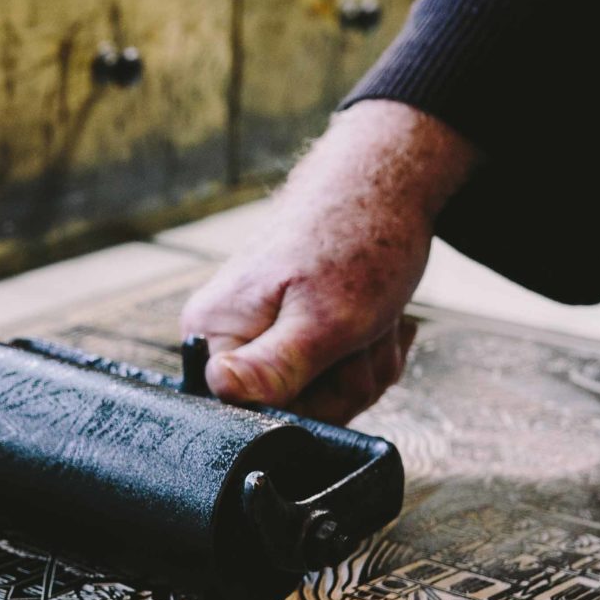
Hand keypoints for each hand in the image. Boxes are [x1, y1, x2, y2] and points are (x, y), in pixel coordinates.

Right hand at [180, 100, 472, 422]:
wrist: (385, 183)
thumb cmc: (356, 240)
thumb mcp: (325, 320)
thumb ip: (275, 367)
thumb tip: (221, 391)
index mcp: (214, 332)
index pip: (250, 417)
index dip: (306, 405)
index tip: (334, 360)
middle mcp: (228, 336)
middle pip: (294, 412)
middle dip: (346, 382)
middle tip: (364, 333)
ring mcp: (263, 334)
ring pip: (326, 397)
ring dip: (366, 363)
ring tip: (373, 317)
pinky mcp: (294, 332)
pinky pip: (338, 376)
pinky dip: (369, 352)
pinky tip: (377, 318)